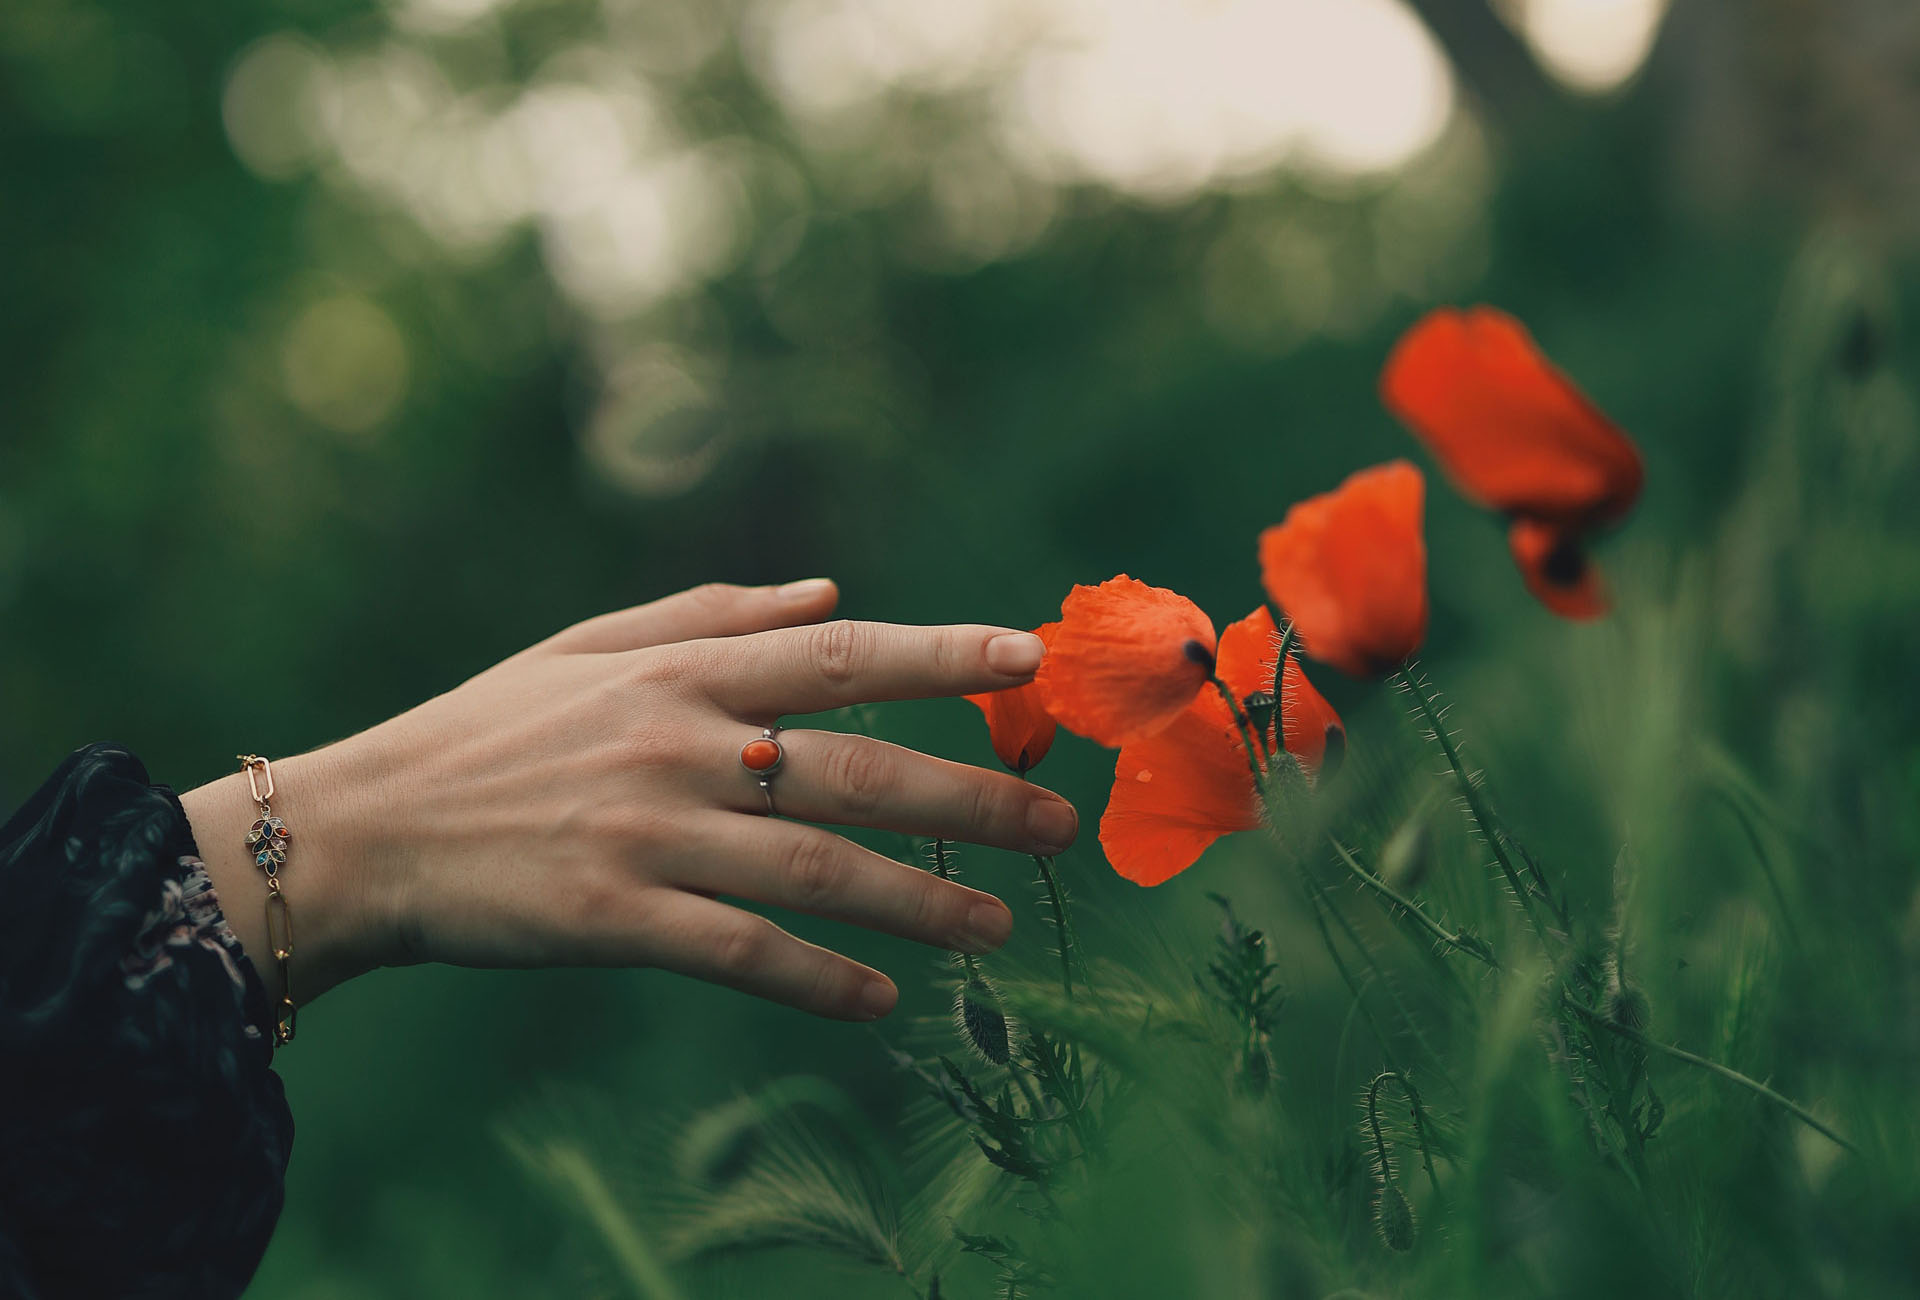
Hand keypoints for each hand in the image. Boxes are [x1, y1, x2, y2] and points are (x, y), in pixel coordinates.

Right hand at [181, 580, 1078, 1022]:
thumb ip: (715, 614)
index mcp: (678, 674)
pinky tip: (882, 1000)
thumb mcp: (588, 649)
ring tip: (997, 928)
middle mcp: (677, 745)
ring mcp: (647, 833)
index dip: (940, 656)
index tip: (1028, 659)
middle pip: (855, 768)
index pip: (837, 657)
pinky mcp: (613, 918)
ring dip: (918, 900)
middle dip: (968, 795)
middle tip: (1056, 825)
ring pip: (816, 868)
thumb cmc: (486, 735)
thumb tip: (833, 593)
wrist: (365, 828)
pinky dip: (819, 978)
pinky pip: (741, 952)